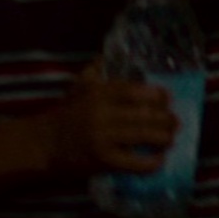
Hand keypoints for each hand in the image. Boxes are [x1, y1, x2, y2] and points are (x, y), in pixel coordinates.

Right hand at [26, 68, 178, 175]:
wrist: (43, 144)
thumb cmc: (64, 114)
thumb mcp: (77, 88)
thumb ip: (94, 72)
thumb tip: (105, 55)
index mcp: (99, 93)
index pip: (135, 91)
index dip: (156, 95)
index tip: (168, 98)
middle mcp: (102, 113)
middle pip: (143, 114)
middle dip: (165, 118)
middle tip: (176, 121)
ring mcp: (103, 138)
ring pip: (142, 135)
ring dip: (163, 137)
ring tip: (171, 138)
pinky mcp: (102, 160)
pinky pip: (132, 162)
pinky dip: (150, 162)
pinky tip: (160, 160)